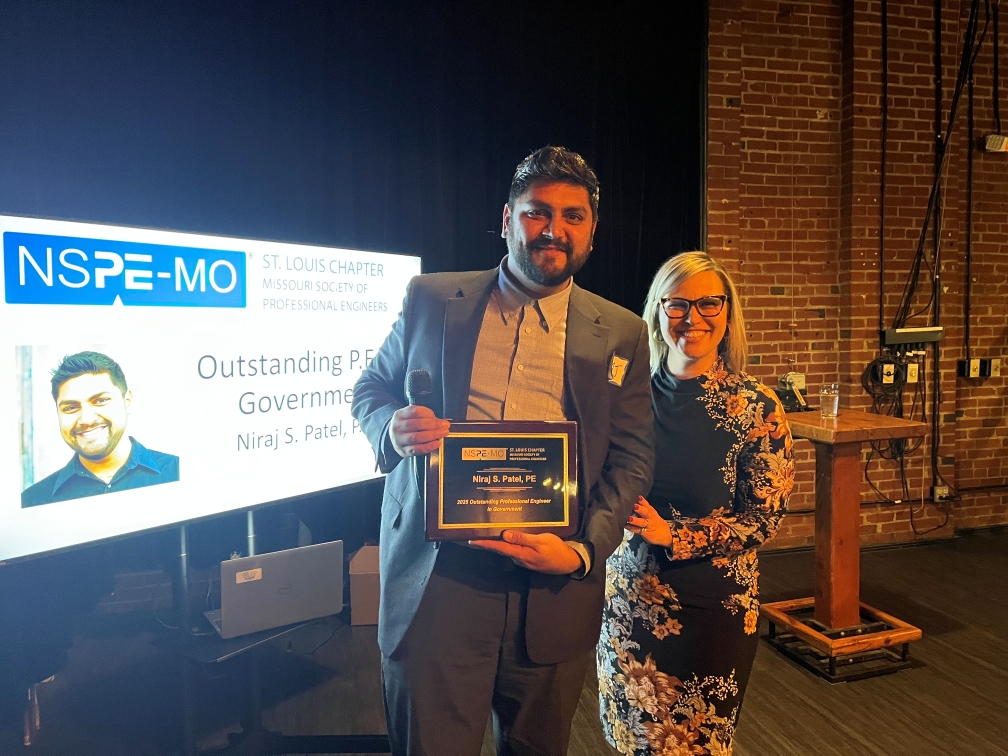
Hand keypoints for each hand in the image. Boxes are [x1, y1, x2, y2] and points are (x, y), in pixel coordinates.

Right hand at [389, 405, 449, 456]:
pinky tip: (436, 443)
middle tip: (445, 426)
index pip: (415, 411)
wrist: (393, 437)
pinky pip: (418, 449)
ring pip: (418, 437)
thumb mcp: (411, 416)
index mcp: (400, 415)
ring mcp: (400, 440)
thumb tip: (441, 422)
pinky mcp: (404, 451)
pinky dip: (429, 446)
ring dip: (433, 435)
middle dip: (434, 425)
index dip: (429, 413)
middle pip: (418, 424)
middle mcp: (398, 427)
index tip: (438, 417)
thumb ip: (425, 417)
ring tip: (443, 433)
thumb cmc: (406, 425)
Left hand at [468, 531, 582, 574]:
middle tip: (474, 535)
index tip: (472, 541)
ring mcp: (523, 559)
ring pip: (507, 549)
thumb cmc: (556, 550)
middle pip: (500, 549)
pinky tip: (507, 537)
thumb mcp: (542, 541)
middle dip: (487, 543)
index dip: (485, 544)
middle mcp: (519, 558)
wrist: (569, 563)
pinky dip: (508, 544)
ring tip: (487, 532)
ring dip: (497, 542)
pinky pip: (514, 550)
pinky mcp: (528, 558)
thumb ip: (523, 538)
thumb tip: (505, 535)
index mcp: (521, 553)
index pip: (499, 547)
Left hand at [626, 496, 671, 546]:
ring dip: (635, 520)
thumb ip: (645, 506)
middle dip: (640, 509)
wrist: (666, 534)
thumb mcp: (652, 512)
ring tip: (629, 518)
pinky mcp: (645, 533)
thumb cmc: (655, 521)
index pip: (647, 505)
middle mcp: (650, 518)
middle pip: (646, 513)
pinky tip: (626, 525)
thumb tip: (636, 498)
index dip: (643, 501)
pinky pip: (637, 530)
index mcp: (651, 511)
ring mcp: (648, 526)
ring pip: (642, 522)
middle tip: (635, 506)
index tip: (639, 497)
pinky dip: (631, 528)